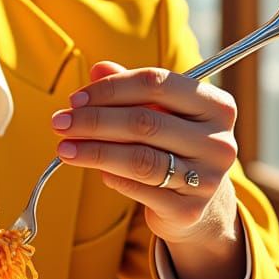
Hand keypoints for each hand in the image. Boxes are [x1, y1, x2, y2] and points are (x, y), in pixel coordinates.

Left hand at [51, 61, 243, 278]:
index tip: (75, 99)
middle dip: (93, 121)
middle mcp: (219, 142)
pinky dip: (112, 177)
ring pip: (139, 158)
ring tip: (64, 149)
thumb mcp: (157, 113)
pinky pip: (139, 189)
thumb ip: (130, 90)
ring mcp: (207, 178)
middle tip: (59, 123)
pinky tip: (96, 170)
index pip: (157, 84)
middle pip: (144, 122)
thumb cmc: (171, 146)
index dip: (111, 89)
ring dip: (94, 152)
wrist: (197, 203)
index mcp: (216, 106)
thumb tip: (98, 68)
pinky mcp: (189, 209)